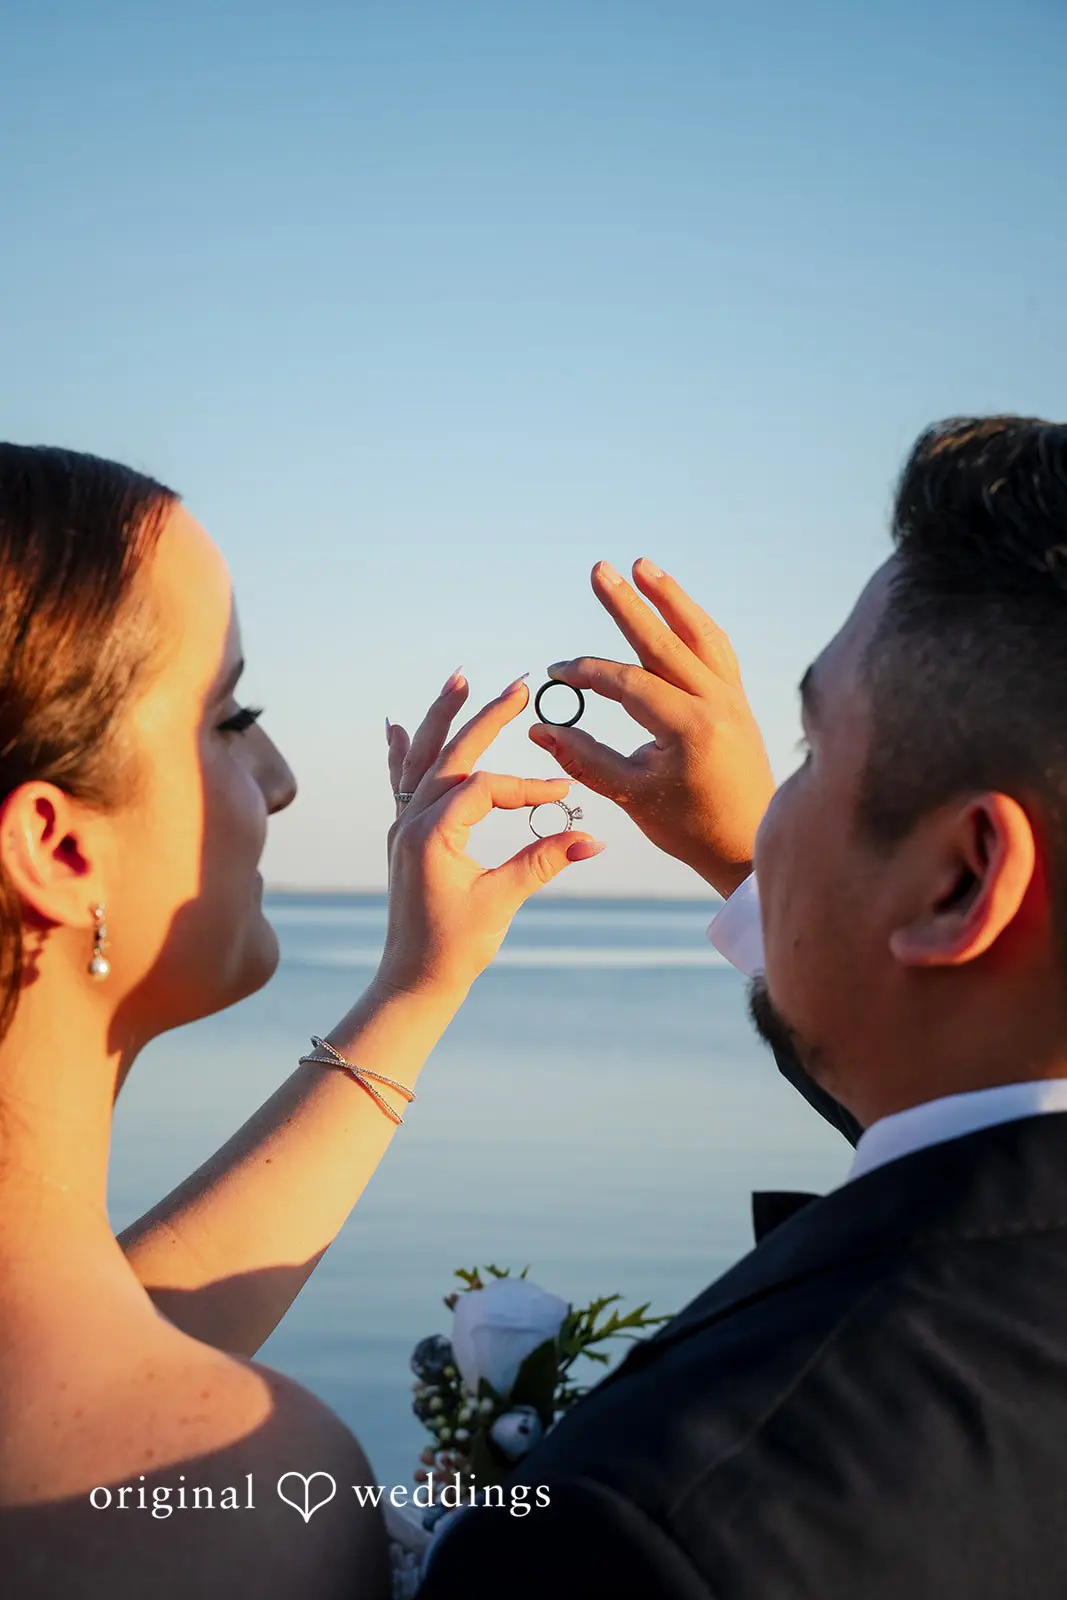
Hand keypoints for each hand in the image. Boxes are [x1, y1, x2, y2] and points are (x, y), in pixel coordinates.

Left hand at [381, 672, 603, 996]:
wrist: (414, 980)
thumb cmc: (455, 947)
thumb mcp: (501, 901)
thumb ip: (542, 862)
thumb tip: (592, 838)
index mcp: (431, 835)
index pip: (485, 788)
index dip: (527, 787)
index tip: (564, 795)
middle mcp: (411, 822)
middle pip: (451, 755)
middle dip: (485, 717)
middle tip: (519, 685)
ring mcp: (403, 826)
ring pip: (422, 758)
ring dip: (441, 718)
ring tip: (459, 678)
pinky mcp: (404, 836)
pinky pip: (401, 781)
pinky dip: (402, 751)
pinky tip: (397, 725)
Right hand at [527, 559, 774, 898]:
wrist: (748, 845)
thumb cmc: (688, 827)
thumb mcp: (631, 795)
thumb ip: (584, 758)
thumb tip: (537, 728)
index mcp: (689, 729)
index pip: (629, 683)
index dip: (586, 674)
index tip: (555, 672)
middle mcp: (716, 704)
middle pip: (665, 642)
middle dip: (627, 605)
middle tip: (599, 569)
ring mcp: (732, 698)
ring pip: (699, 635)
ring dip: (670, 598)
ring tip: (642, 566)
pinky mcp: (737, 700)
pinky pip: (716, 649)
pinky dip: (693, 623)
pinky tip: (673, 607)